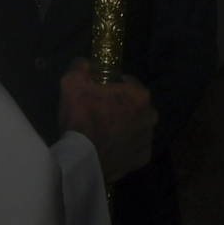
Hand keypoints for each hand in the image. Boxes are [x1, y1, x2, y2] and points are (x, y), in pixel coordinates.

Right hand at [58, 58, 155, 182]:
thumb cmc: (82, 118)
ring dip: (124, 126)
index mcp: (140, 94)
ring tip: (104, 132)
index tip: (97, 93)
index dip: (111, 86)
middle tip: (99, 113)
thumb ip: (82, 66)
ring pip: (136, 126)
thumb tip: (87, 64)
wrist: (83, 159)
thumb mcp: (72, 81)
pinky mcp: (143, 158)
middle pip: (134, 104)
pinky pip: (134, 147)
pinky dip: (125, 146)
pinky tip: (110, 147)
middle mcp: (151, 115)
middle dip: (121, 106)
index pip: (127, 82)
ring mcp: (148, 138)